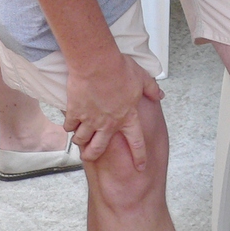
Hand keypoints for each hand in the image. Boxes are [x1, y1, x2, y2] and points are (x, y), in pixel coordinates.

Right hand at [64, 51, 163, 168]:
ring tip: (78, 137)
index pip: (137, 142)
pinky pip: (68, 126)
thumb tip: (160, 95)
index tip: (140, 167)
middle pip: (98, 148)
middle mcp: (108, 123)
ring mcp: (90, 120)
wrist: (96, 63)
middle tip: (89, 155)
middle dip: (92, 155)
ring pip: (81, 140)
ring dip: (79, 140)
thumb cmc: (119, 69)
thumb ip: (152, 89)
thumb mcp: (142, 78)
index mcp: (127, 117)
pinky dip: (68, 126)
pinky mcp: (74, 112)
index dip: (139, 156)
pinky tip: (69, 122)